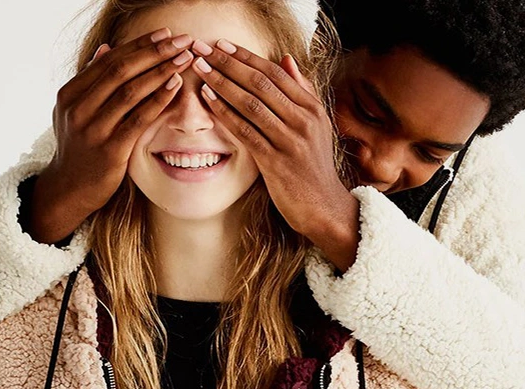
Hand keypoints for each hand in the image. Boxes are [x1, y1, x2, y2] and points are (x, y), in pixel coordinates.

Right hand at [25, 28, 199, 242]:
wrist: (68, 189)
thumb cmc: (77, 147)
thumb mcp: (74, 111)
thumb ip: (90, 80)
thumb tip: (106, 47)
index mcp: (69, 95)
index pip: (108, 61)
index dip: (139, 44)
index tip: (164, 33)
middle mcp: (78, 110)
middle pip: (121, 71)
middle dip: (155, 52)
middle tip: (181, 40)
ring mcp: (93, 130)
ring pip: (131, 92)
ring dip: (162, 71)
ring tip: (184, 58)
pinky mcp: (110, 151)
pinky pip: (138, 119)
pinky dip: (158, 99)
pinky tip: (175, 86)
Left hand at [190, 40, 361, 267]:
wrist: (324, 207)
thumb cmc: (312, 165)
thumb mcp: (315, 124)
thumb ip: (301, 91)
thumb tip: (286, 59)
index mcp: (312, 108)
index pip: (275, 72)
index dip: (247, 56)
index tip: (222, 44)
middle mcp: (304, 120)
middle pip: (261, 83)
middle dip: (229, 63)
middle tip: (204, 49)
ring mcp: (290, 140)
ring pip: (251, 103)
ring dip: (223, 83)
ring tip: (201, 68)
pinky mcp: (276, 162)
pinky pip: (246, 131)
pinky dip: (225, 113)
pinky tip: (208, 100)